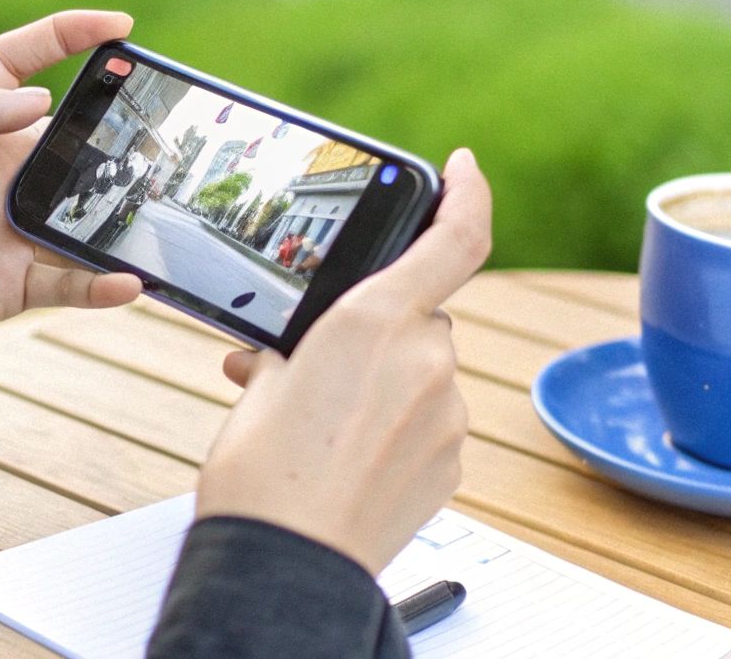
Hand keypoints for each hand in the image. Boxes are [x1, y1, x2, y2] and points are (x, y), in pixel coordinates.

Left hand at [0, 11, 144, 404]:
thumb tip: (38, 95)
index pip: (18, 63)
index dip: (65, 35)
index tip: (119, 25)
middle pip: (67, 139)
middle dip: (112, 133)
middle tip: (156, 136)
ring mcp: (9, 227)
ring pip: (81, 212)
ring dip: (116, 214)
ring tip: (154, 210)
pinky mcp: (15, 282)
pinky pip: (72, 280)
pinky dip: (101, 284)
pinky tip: (128, 282)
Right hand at [195, 148, 491, 574]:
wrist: (284, 561)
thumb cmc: (261, 473)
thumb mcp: (266, 381)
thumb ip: (305, 347)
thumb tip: (304, 352)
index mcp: (376, 319)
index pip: (457, 236)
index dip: (469, 192)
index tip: (464, 168)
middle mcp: (427, 359)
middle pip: (422, 315)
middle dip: (378, 331)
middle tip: (318, 366)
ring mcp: (446, 414)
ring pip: (424, 371)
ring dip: (385, 384)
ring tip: (324, 426)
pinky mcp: (452, 461)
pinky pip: (431, 421)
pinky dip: (399, 427)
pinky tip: (351, 455)